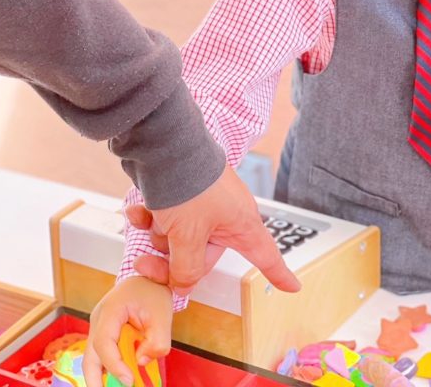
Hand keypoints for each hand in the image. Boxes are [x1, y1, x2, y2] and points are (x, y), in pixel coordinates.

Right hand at [82, 277, 172, 386]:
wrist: (147, 278)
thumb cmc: (152, 292)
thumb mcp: (163, 314)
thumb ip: (157, 340)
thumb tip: (141, 361)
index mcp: (109, 311)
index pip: (104, 343)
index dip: (114, 365)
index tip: (129, 380)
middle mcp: (98, 321)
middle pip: (90, 356)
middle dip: (95, 380)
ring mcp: (99, 328)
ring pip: (93, 358)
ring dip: (103, 377)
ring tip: (120, 386)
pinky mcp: (105, 335)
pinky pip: (103, 355)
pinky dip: (110, 370)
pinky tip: (122, 378)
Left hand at [139, 166, 300, 295]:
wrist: (163, 143)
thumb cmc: (187, 184)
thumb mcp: (187, 236)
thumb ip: (186, 268)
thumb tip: (183, 286)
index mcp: (240, 224)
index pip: (266, 256)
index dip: (279, 273)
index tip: (293, 286)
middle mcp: (224, 215)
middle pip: (202, 256)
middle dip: (172, 261)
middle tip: (145, 264)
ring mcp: (201, 203)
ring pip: (179, 238)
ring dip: (159, 234)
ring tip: (149, 220)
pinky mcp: (181, 193)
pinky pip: (166, 217)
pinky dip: (149, 216)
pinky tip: (137, 212)